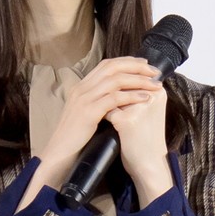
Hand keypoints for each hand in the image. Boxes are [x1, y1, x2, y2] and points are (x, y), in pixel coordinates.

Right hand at [19, 56, 164, 210]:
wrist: (60, 153)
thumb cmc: (75, 138)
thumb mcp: (86, 114)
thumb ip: (97, 102)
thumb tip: (117, 98)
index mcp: (82, 86)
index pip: (106, 65)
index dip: (127, 62)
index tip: (144, 65)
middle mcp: (82, 88)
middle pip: (113, 67)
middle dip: (136, 66)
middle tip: (154, 71)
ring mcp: (84, 98)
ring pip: (115, 80)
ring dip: (138, 80)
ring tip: (154, 84)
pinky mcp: (88, 111)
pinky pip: (114, 98)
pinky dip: (132, 96)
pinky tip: (145, 98)